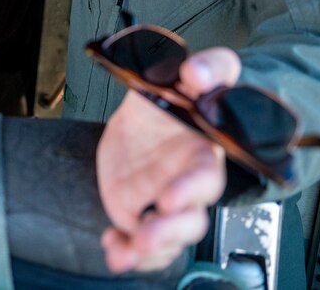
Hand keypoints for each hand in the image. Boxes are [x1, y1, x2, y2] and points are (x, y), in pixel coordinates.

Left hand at [96, 47, 241, 272]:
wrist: (144, 114)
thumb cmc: (172, 97)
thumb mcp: (184, 76)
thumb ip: (206, 69)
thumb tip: (198, 70)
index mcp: (202, 154)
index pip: (205, 178)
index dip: (190, 191)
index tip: (168, 199)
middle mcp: (187, 185)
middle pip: (191, 218)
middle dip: (170, 231)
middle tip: (147, 234)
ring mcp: (165, 202)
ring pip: (169, 237)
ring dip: (150, 248)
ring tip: (129, 249)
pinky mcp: (144, 214)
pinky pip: (143, 243)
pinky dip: (129, 251)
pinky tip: (114, 246)